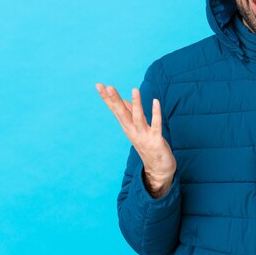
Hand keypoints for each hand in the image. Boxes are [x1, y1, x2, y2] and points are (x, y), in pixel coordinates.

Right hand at [96, 83, 175, 198]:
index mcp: (127, 127)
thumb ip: (130, 113)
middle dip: (115, 100)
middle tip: (107, 86)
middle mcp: (132, 131)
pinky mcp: (156, 140)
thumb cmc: (147, 146)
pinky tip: (155, 101)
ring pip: (138, 118)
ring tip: (134, 89)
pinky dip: (156, 113)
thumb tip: (124, 99)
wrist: (158, 169)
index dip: (106, 98)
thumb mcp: (136, 128)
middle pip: (122, 113)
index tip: (98, 85)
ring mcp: (144, 136)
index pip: (114, 110)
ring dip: (136, 104)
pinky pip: (156, 125)